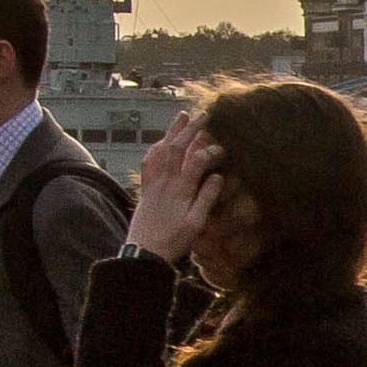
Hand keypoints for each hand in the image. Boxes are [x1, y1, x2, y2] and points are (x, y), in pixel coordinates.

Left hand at [124, 109, 222, 262]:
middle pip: (177, 147)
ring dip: (172, 131)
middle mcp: (165, 181)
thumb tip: (218, 176)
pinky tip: (160, 142)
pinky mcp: (145, 187)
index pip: (197, 160)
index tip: (222, 147)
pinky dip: (156, 147)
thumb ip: (207, 198)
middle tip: (203, 115)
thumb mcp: (196, 223)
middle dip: (191, 129)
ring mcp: (153, 182)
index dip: (210, 150)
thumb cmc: (173, 240)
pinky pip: (148, 161)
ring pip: (162, 149)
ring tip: (182, 116)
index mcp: (181, 189)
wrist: (144, 251)